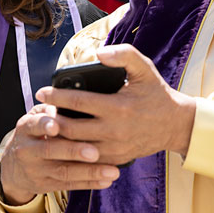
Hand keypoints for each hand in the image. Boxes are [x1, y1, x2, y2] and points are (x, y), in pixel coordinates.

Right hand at [0, 104, 120, 205]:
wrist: (13, 168)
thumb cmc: (33, 134)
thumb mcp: (34, 118)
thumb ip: (49, 110)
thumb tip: (70, 102)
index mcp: (26, 128)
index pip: (35, 124)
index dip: (45, 125)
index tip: (57, 125)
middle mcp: (27, 150)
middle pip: (50, 150)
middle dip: (73, 151)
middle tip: (94, 151)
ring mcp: (36, 170)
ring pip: (64, 172)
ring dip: (89, 172)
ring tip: (112, 170)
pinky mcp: (46, 185)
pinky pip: (70, 185)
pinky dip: (90, 183)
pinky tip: (107, 180)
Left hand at [36, 44, 196, 166]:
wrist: (175, 125)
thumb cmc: (155, 93)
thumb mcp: (144, 68)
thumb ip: (124, 55)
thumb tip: (99, 53)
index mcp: (118, 107)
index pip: (78, 102)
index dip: (56, 97)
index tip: (41, 92)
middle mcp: (114, 130)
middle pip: (71, 128)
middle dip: (51, 119)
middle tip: (39, 111)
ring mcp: (114, 148)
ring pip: (76, 147)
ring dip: (58, 137)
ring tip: (46, 125)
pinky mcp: (115, 159)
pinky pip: (87, 159)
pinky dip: (71, 151)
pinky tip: (61, 141)